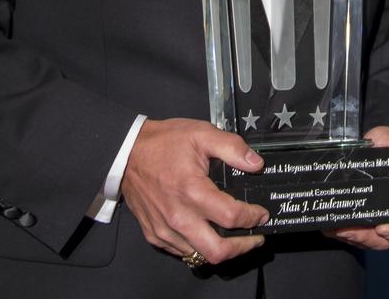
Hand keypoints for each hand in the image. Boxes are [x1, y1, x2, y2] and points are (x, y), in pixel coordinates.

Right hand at [120, 118, 267, 264]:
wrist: (126, 153)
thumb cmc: (163, 143)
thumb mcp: (201, 134)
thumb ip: (232, 148)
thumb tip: (256, 164)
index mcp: (192, 191)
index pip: (231, 217)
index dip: (253, 217)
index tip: (262, 214)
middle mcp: (178, 216)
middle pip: (217, 251)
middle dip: (242, 247)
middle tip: (255, 237)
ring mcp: (165, 229)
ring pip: (199, 255)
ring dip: (221, 249)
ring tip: (234, 237)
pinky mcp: (154, 234)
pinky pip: (182, 251)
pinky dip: (198, 247)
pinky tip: (208, 233)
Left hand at [330, 125, 388, 250]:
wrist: (361, 144)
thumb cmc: (384, 144)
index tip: (383, 228)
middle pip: (386, 241)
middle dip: (367, 238)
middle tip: (349, 230)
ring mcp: (377, 219)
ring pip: (367, 241)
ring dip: (352, 237)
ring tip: (338, 227)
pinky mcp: (359, 221)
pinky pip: (351, 236)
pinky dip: (340, 233)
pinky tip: (331, 224)